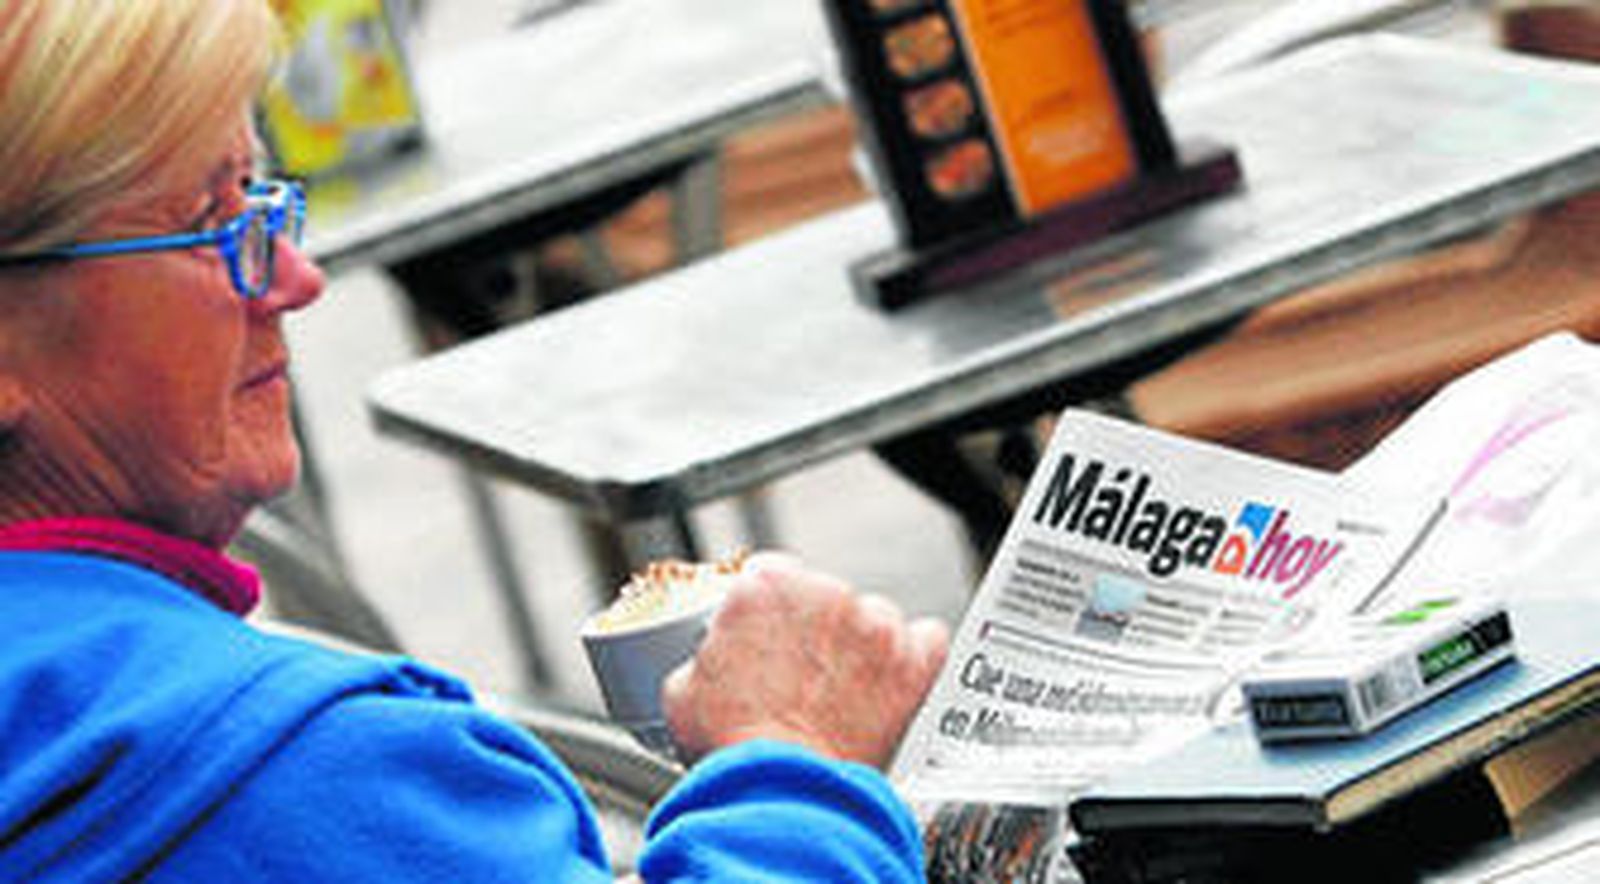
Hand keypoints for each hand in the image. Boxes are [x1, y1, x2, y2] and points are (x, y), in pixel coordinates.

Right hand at [661, 552, 948, 768]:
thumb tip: (704, 663)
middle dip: (813, 631)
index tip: (771, 633)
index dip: (769, 610)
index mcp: (764, 588)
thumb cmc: (735, 748)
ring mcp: (873, 624)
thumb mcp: (682, 694)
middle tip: (800, 676)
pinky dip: (913, 660)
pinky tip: (892, 684)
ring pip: (872, 618)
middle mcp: (823, 593)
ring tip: (842, 692)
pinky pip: (927, 640)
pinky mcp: (911, 660)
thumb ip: (701, 658)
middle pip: (823, 596)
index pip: (771, 574)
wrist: (784, 794)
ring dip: (860, 647)